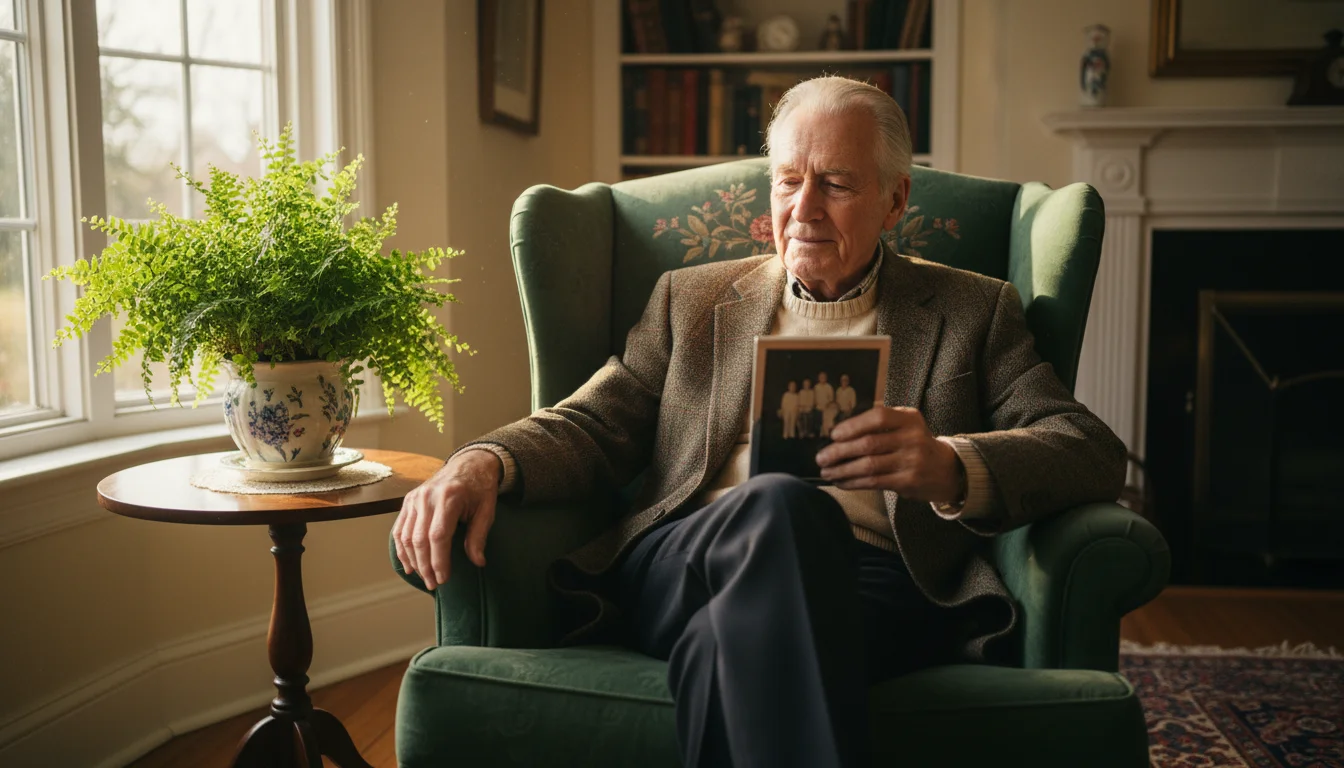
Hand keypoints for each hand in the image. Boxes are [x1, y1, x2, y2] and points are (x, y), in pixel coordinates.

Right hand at [392, 449, 500, 590]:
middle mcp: (427, 497)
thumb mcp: (487, 510)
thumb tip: (478, 562)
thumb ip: (479, 536)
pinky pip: (399, 529)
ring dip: (413, 561)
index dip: (439, 561)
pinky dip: (402, 549)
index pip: (438, 536)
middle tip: (434, 584)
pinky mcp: (408, 501)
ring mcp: (415, 498)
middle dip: (425, 566)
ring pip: (406, 536)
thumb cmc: (480, 488)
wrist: (469, 464)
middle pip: (419, 539)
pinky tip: (409, 565)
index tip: (444, 578)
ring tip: (424, 578)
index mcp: (449, 497)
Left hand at [815, 406, 963, 503]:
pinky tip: (841, 482)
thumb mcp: (906, 425)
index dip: (853, 425)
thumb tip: (839, 433)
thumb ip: (880, 423)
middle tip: (821, 457)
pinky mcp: (908, 482)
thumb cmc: (916, 444)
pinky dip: (853, 482)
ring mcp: (912, 461)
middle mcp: (913, 438)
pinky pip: (874, 482)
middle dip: (839, 451)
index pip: (878, 417)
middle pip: (868, 444)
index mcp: (909, 419)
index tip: (834, 435)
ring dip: (842, 470)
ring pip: (868, 466)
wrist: (947, 470)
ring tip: (827, 471)